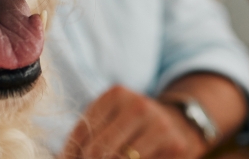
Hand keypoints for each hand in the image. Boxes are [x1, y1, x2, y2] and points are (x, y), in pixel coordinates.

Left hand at [62, 85, 206, 158]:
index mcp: (115, 95)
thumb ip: (88, 135)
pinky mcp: (174, 145)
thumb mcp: (110, 118)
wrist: (178, 123)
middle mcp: (137, 105)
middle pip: (97, 150)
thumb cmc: (132, 125)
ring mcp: (158, 125)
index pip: (80, 133)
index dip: (70, 154)